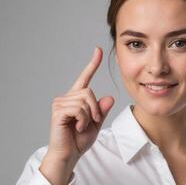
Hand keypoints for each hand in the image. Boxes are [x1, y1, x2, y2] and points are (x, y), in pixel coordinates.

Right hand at [46, 47, 113, 161]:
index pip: (85, 78)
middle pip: (89, 91)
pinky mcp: (58, 110)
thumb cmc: (80, 139)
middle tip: (93, 121)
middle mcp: (67, 97)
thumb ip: (102, 111)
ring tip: (83, 126)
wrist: (69, 154)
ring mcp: (61, 103)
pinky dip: (83, 120)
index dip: (92, 64)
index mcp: (77, 99)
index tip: (97, 50)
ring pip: (85, 100)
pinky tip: (77, 127)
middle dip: (96, 108)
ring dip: (90, 116)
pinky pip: (79, 109)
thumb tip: (109, 97)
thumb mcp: (96, 124)